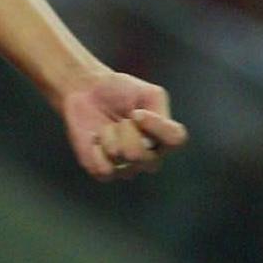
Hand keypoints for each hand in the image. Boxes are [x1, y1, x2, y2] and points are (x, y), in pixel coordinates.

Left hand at [57, 71, 186, 181]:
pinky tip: (94, 139)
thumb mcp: (147, 92)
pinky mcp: (105, 172)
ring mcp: (128, 168)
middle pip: (144, 156)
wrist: (86, 91)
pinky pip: (105, 170)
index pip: (176, 140)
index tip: (136, 113)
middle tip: (120, 119)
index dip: (157, 127)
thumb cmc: (119, 91)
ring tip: (106, 127)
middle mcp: (150, 157)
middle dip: (126, 131)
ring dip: (110, 136)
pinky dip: (95, 151)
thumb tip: (145, 133)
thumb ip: (158, 110)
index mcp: (165, 136)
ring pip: (123, 158)